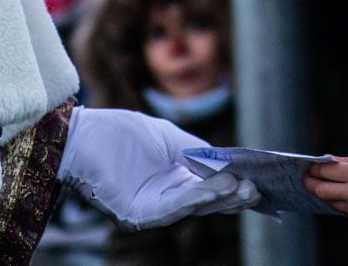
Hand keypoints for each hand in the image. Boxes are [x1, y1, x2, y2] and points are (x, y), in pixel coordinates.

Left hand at [58, 107, 259, 229]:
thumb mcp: (169, 138)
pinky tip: (214, 187)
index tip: (265, 183)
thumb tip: (232, 163)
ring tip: (243, 185)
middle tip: (260, 187)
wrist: (82, 134)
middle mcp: (168, 199)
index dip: (238, 187)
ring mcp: (153, 208)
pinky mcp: (137, 214)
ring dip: (220, 197)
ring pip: (194, 207)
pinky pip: (171, 208)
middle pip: (208, 203)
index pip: (213, 189)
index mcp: (177, 182)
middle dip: (235, 196)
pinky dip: (195, 198)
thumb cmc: (121, 133)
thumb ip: (198, 152)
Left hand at [304, 156, 347, 216]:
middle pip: (321, 190)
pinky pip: (339, 209)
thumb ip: (346, 161)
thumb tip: (328, 160)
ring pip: (328, 201)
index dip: (313, 168)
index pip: (324, 171)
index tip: (310, 165)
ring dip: (321, 192)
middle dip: (309, 182)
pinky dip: (333, 200)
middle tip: (306, 175)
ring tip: (319, 183)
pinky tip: (334, 193)